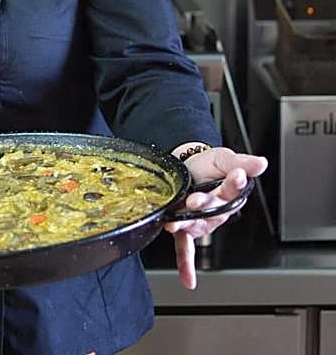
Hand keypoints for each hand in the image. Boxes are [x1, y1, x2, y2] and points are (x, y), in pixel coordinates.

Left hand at [162, 147, 267, 289]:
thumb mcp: (222, 158)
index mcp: (228, 193)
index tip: (237, 175)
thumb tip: (261, 163)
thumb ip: (241, 161)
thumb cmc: (206, 165)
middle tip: (198, 199)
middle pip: (215, 208)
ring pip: (197, 222)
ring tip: (178, 221)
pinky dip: (186, 264)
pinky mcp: (185, 226)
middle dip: (206, 204)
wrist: (184, 166)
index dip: (236, 183)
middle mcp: (216, 209)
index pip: (235, 189)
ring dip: (188, 223)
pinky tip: (188, 280)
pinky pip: (185, 247)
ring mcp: (200, 219)